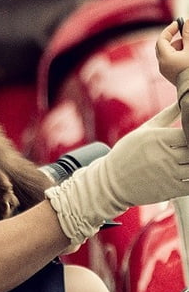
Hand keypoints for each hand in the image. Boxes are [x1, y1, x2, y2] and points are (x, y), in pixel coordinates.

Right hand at [45, 103, 188, 246]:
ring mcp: (168, 174)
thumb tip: (182, 101)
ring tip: (184, 159)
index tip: (187, 135)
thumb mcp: (143, 131)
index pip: (188, 132)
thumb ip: (166, 116)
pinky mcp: (169, 190)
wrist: (110, 183)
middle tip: (185, 149)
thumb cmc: (127, 154)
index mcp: (157, 138)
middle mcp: (163, 155)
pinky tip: (186, 172)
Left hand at [156, 17, 186, 86]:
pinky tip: (187, 56)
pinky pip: (171, 60)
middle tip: (185, 34)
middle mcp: (162, 64)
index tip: (179, 23)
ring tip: (188, 49)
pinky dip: (179, 55)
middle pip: (164, 46)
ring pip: (169, 53)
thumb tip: (186, 22)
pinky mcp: (170, 75)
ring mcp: (165, 71)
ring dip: (179, 47)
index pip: (162, 39)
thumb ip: (188, 35)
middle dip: (175, 38)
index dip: (170, 29)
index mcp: (165, 58)